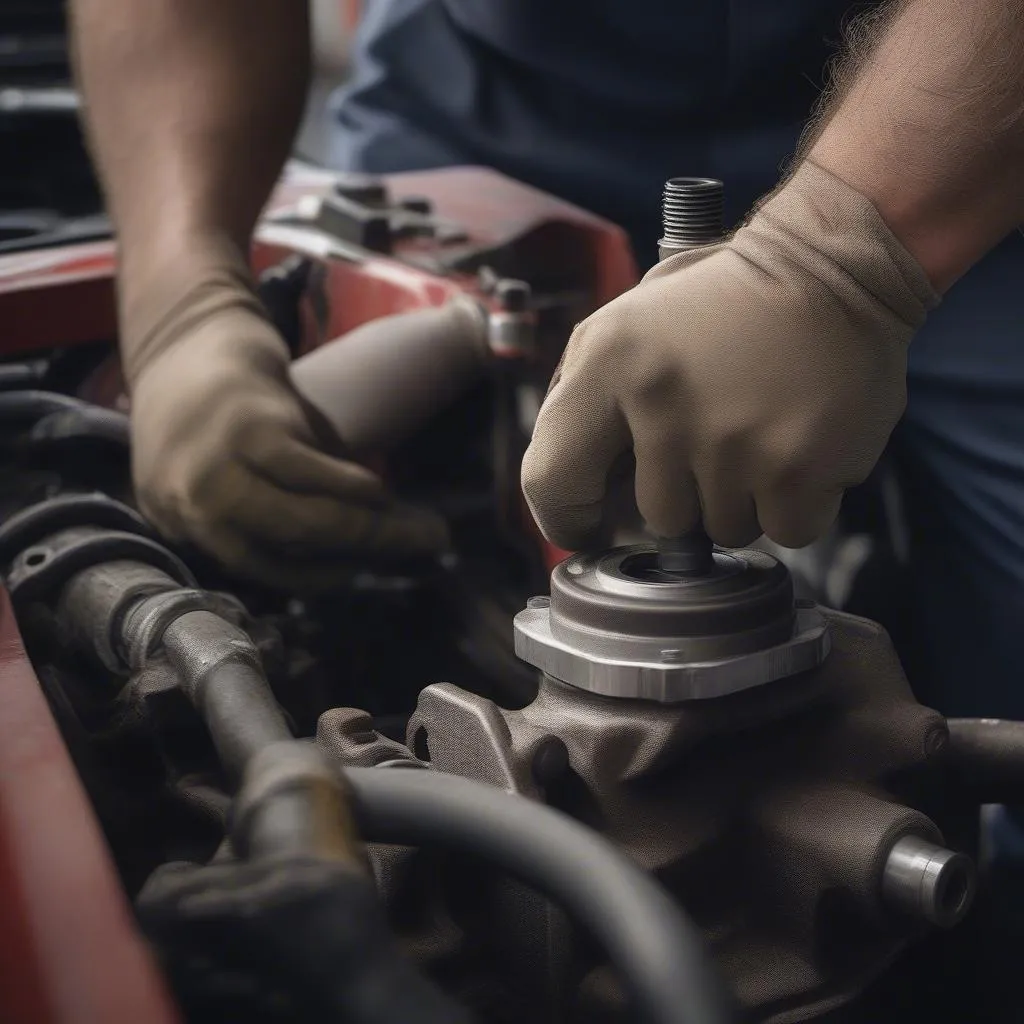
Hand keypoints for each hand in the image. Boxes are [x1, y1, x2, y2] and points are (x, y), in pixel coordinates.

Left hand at [124, 243, 448, 590]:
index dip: (317, 576)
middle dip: (361, 556)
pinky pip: (314, 475)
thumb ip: (264, 507)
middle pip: (288, 548)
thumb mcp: (221, 470)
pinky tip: (381, 491)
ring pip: (306, 520)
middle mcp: (189, 501)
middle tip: (414, 552)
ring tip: (419, 530)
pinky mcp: (251, 429)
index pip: (257, 568)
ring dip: (372, 530)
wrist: (183, 323)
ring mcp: (216, 466)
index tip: (359, 572)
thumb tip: (340, 545)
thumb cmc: (208, 402)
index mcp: (175, 517)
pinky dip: (353, 487)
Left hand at [521, 161, 938, 550]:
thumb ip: (587, 394)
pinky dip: (795, 505)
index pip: (550, 481)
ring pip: (722, 529)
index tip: (589, 526)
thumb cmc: (728, 297)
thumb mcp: (629, 319)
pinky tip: (800, 446)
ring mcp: (731, 444)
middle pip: (656, 517)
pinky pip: (784, 531)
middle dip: (687, 495)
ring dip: (743, 498)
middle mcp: (662, 406)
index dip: (567, 518)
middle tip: (719, 437)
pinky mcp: (796, 470)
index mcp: (608, 363)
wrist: (838, 267)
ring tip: (763, 430)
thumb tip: (569, 480)